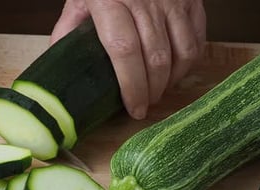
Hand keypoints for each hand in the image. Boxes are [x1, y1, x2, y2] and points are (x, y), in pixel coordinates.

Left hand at [51, 0, 205, 119]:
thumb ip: (69, 28)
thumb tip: (62, 65)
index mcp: (110, 0)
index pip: (124, 51)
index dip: (131, 86)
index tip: (134, 108)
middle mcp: (145, 0)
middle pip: (156, 58)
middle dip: (152, 90)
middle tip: (144, 105)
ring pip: (183, 52)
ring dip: (172, 80)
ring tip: (159, 91)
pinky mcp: (192, 0)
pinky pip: (197, 39)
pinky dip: (188, 62)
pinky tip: (174, 71)